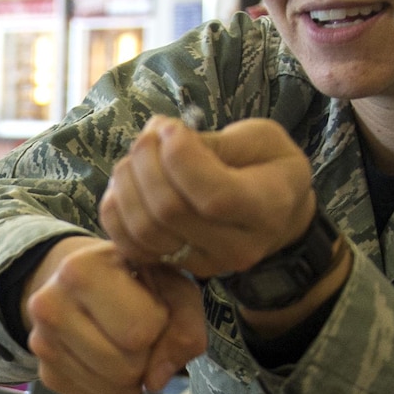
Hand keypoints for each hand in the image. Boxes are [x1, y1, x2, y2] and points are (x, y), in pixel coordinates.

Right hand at [22, 237, 206, 393]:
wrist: (83, 280)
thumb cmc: (134, 279)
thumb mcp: (170, 285)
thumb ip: (184, 325)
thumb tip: (156, 380)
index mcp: (80, 271)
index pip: (139, 330)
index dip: (159, 326)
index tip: (151, 307)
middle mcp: (49, 305)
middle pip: (124, 367)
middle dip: (146, 358)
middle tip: (141, 334)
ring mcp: (40, 342)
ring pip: (110, 389)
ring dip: (132, 378)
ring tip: (127, 347)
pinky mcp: (44, 372)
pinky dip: (113, 390)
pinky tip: (111, 362)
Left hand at [98, 117, 316, 278]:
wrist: (277, 213)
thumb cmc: (269, 166)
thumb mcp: (262, 138)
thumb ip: (218, 141)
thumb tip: (165, 137)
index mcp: (268, 209)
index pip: (214, 196)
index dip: (180, 157)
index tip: (171, 127)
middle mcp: (237, 246)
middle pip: (170, 212)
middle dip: (147, 162)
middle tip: (150, 135)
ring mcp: (204, 263)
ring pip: (143, 230)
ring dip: (127, 183)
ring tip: (138, 156)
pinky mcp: (176, 266)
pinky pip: (129, 245)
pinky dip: (116, 210)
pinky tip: (128, 183)